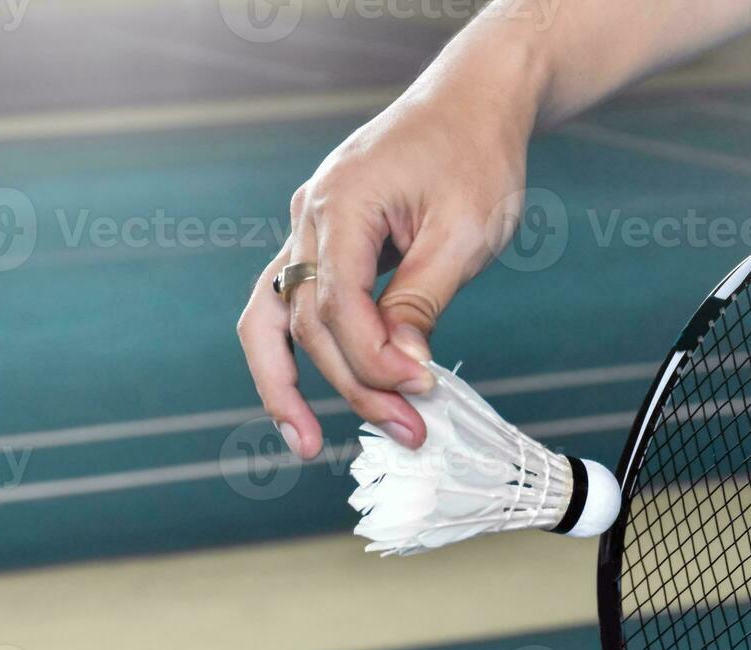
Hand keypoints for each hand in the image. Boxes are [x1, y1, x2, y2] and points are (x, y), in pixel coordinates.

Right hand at [237, 88, 531, 455]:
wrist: (471, 103)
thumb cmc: (476, 154)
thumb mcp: (465, 230)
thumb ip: (424, 299)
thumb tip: (404, 369)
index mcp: (340, 201)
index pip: (336, 302)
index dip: (373, 358)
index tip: (421, 392)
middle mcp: (308, 216)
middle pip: (309, 321)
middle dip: (356, 383)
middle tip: (411, 432)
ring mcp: (307, 228)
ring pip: (274, 318)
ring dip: (289, 384)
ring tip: (307, 445)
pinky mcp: (320, 241)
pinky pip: (291, 305)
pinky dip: (296, 354)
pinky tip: (304, 404)